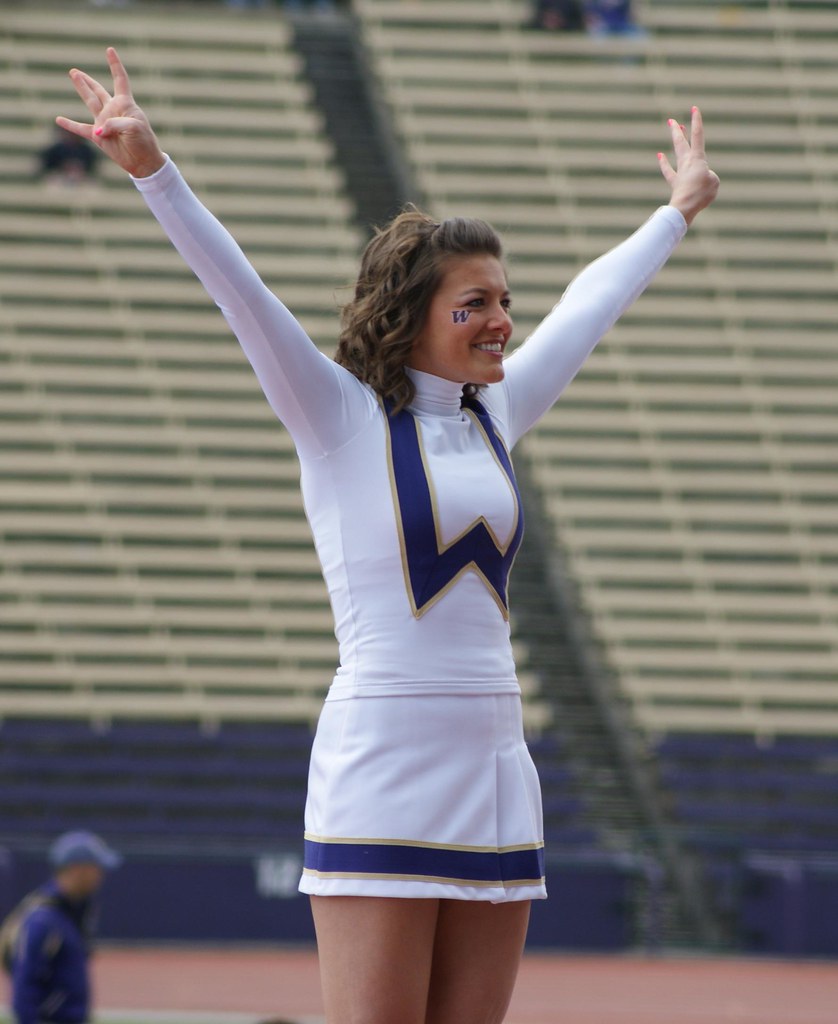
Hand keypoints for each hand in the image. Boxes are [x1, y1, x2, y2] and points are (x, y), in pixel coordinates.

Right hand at [56, 47, 164, 178]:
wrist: (143, 162)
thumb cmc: (143, 142)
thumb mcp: (133, 128)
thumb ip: (114, 124)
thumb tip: (98, 130)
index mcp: (125, 103)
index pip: (120, 79)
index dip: (115, 65)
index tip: (110, 50)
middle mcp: (113, 110)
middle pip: (98, 90)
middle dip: (88, 81)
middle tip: (75, 71)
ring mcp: (104, 122)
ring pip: (90, 102)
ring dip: (82, 89)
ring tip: (73, 75)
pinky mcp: (98, 137)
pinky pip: (81, 129)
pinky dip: (70, 125)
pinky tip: (58, 120)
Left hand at [658, 106, 719, 226]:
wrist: (685, 207)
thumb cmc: (701, 194)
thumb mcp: (713, 182)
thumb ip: (709, 176)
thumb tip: (699, 180)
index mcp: (697, 159)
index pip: (698, 136)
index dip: (696, 121)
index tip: (694, 108)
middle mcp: (687, 163)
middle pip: (681, 142)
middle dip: (678, 130)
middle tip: (671, 120)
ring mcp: (680, 172)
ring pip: (676, 151)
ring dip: (675, 139)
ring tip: (674, 128)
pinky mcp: (676, 183)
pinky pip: (668, 171)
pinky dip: (664, 163)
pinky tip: (659, 155)